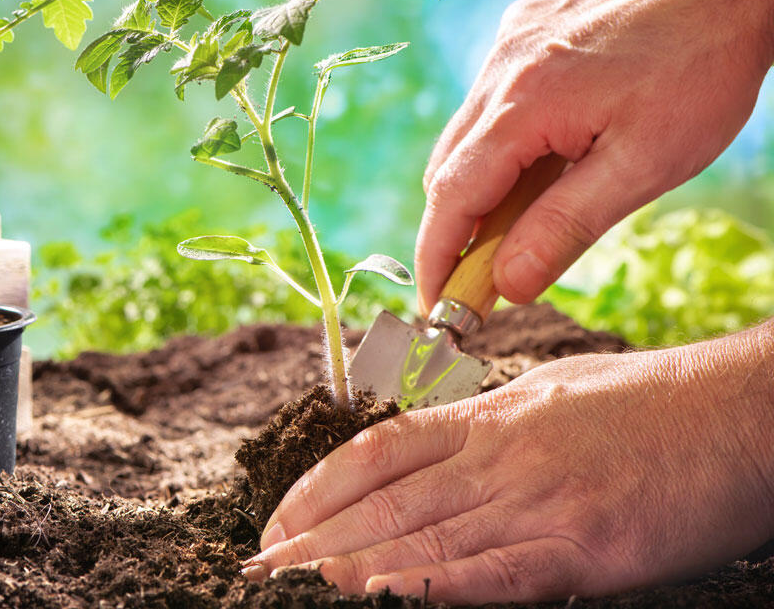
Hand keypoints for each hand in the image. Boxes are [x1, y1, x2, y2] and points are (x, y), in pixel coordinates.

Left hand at [242, 321, 773, 603]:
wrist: (740, 414)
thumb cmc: (652, 403)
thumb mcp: (553, 394)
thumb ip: (490, 424)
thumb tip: (440, 447)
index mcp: (489, 417)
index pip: (378, 452)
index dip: (317, 486)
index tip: (277, 518)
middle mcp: (499, 455)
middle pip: (384, 501)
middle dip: (312, 536)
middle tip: (258, 565)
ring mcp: (537, 499)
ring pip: (422, 538)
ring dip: (349, 567)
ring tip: (293, 585)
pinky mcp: (582, 546)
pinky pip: (491, 573)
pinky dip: (429, 587)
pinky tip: (379, 597)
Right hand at [415, 0, 773, 313]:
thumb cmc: (698, 75)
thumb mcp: (643, 168)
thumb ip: (565, 228)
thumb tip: (507, 286)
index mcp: (522, 105)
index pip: (452, 198)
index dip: (437, 258)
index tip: (434, 307)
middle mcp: (499, 69)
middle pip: (448, 169)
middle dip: (457, 230)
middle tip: (483, 280)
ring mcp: (507, 45)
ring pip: (467, 136)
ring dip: (482, 185)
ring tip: (524, 218)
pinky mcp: (521, 29)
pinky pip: (490, 99)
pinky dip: (501, 141)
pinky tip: (548, 150)